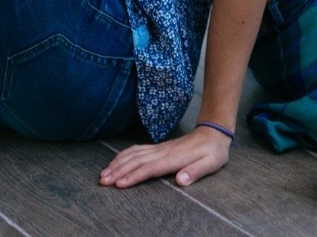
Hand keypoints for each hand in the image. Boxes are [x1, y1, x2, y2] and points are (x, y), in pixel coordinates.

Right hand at [100, 125, 230, 188]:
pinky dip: (124, 155)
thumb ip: (195, 171)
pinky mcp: (158, 147)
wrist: (213, 132)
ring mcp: (159, 148)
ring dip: (118, 163)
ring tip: (104, 173)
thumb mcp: (211, 163)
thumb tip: (180, 180)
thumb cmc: (213, 151)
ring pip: (134, 154)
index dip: (134, 176)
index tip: (119, 183)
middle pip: (136, 161)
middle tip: (103, 181)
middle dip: (118, 171)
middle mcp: (163, 152)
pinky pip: (137, 149)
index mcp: (174, 158)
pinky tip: (115, 160)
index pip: (150, 168)